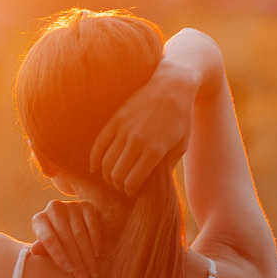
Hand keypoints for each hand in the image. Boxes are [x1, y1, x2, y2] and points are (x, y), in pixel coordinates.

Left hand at [30, 198, 104, 277]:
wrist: (69, 223)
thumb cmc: (54, 240)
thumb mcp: (46, 246)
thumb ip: (43, 249)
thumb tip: (34, 250)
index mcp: (39, 220)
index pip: (48, 239)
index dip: (58, 255)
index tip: (68, 270)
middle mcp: (53, 209)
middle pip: (66, 238)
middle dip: (76, 260)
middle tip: (83, 277)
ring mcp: (70, 206)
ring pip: (80, 234)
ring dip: (87, 255)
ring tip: (92, 272)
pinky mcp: (86, 206)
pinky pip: (92, 225)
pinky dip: (95, 241)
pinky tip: (97, 255)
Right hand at [92, 60, 194, 193]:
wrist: (172, 85)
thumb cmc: (181, 117)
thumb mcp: (181, 144)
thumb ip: (167, 166)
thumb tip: (152, 182)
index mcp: (155, 150)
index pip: (132, 181)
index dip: (130, 191)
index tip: (132, 192)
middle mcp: (136, 141)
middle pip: (117, 174)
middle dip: (117, 185)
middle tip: (121, 187)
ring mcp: (123, 129)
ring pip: (106, 162)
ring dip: (106, 175)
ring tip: (112, 178)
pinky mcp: (115, 119)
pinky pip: (99, 144)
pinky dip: (94, 159)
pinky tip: (94, 168)